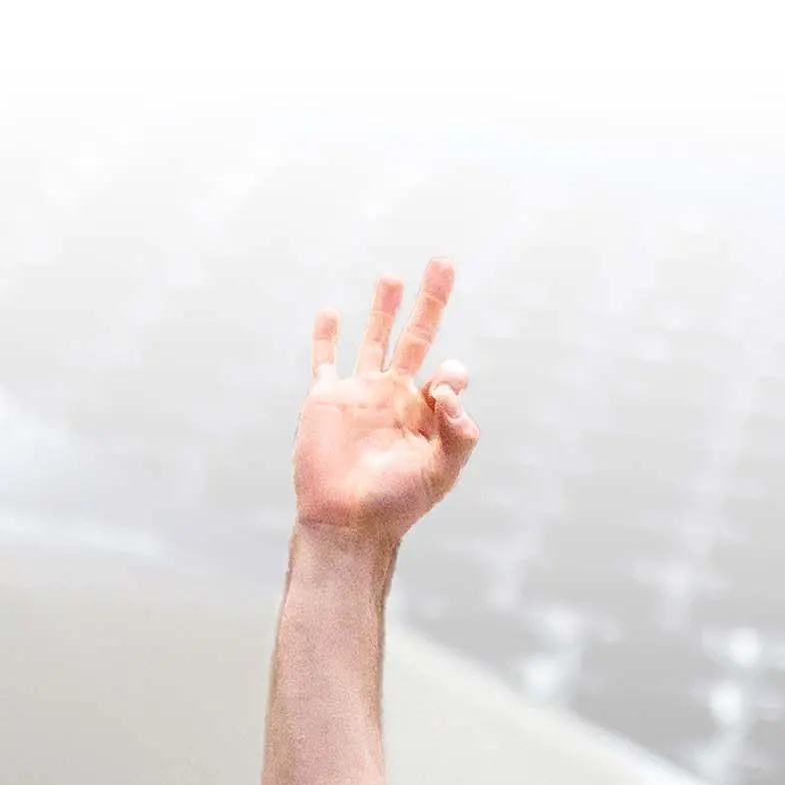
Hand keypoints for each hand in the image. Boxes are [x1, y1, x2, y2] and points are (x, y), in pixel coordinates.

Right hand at [290, 265, 476, 546]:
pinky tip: (329, 313)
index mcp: (426, 412)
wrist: (347, 521)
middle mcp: (396, 396)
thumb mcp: (442, 471)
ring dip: (384, 307)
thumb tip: (450, 383)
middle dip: (431, 301)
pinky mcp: (326, 399)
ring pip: (374, 339)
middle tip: (443, 263)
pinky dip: (325, 337)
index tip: (441, 389)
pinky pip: (325, 361)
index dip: (450, 374)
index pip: (447, 374)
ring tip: (393, 276)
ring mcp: (361, 393)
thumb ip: (458, 431)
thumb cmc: (397, 504)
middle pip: (417, 336)